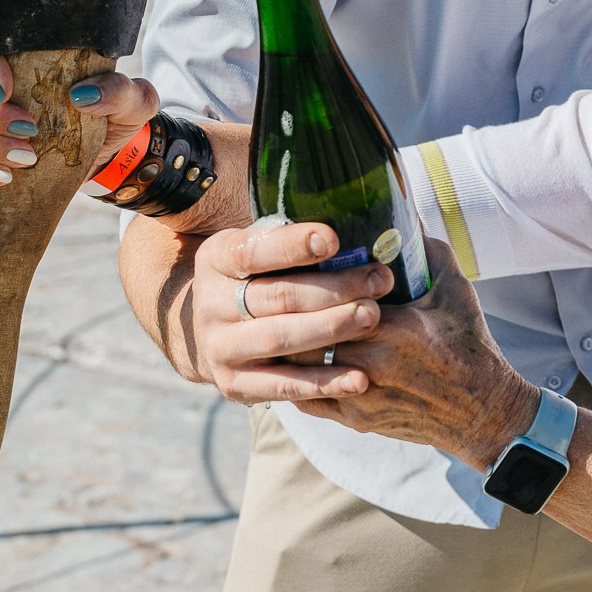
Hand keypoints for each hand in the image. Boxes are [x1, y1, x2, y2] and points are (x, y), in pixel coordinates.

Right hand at [0, 58, 158, 187]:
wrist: (112, 155)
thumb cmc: (119, 115)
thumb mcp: (133, 100)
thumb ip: (118, 90)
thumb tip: (84, 95)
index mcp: (33, 63)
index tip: (7, 92)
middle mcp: (4, 87)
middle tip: (30, 133)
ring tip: (27, 160)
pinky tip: (5, 179)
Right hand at [176, 220, 387, 402]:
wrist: (211, 330)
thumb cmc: (259, 276)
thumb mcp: (259, 245)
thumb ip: (292, 234)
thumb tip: (356, 204)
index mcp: (217, 258)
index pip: (252, 251)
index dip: (292, 245)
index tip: (333, 239)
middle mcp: (211, 304)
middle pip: (277, 296)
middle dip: (334, 288)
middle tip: (379, 280)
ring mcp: (220, 347)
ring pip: (281, 338)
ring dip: (332, 329)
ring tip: (372, 316)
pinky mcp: (235, 385)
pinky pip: (284, 386)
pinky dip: (324, 383)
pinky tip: (360, 378)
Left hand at [294, 241, 536, 467]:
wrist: (483, 410)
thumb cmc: (469, 345)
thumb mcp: (455, 289)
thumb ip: (426, 250)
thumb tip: (402, 214)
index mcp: (395, 328)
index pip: (330, 300)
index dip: (308, 284)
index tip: (296, 269)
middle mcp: (374, 364)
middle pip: (306, 334)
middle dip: (289, 315)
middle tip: (276, 295)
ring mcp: (361, 397)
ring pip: (299, 369)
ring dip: (288, 347)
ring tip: (279, 324)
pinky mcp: (356, 420)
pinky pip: (307, 399)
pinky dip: (295, 379)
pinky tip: (293, 359)